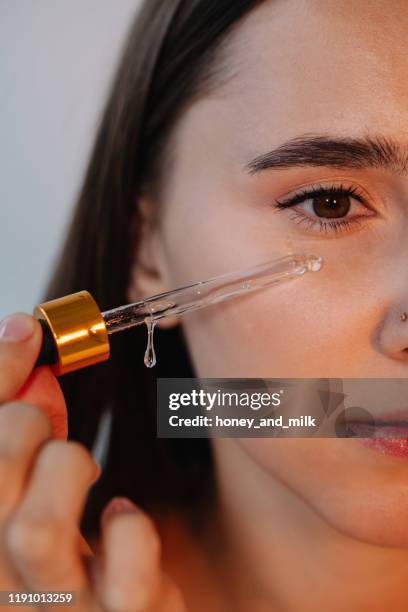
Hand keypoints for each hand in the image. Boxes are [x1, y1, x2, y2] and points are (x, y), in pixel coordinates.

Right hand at [0, 312, 186, 610]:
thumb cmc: (66, 551)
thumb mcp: (32, 488)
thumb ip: (23, 428)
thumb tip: (26, 346)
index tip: (27, 332)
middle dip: (20, 426)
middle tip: (44, 427)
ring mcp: (55, 609)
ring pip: (37, 530)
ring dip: (66, 469)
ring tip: (81, 470)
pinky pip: (124, 569)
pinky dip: (130, 529)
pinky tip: (121, 519)